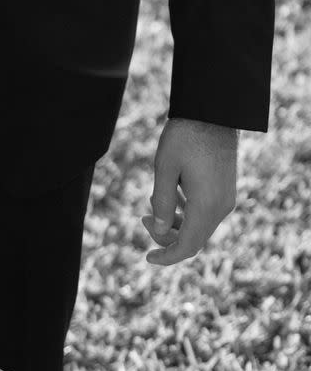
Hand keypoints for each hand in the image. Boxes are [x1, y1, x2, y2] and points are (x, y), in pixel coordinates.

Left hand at [141, 117, 237, 266]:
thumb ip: (161, 202)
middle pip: (194, 238)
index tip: (147, 258)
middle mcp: (221, 207)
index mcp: (206, 206)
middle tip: (143, 219)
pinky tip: (171, 194)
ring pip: (200, 226)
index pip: (187, 246)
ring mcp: (226, 199)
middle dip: (167, 236)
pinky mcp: (226, 189)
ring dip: (176, 223)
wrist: (213, 112)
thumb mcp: (165, 168)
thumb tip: (160, 231)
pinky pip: (206, 212)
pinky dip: (187, 211)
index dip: (167, 256)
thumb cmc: (184, 137)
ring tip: (153, 203)